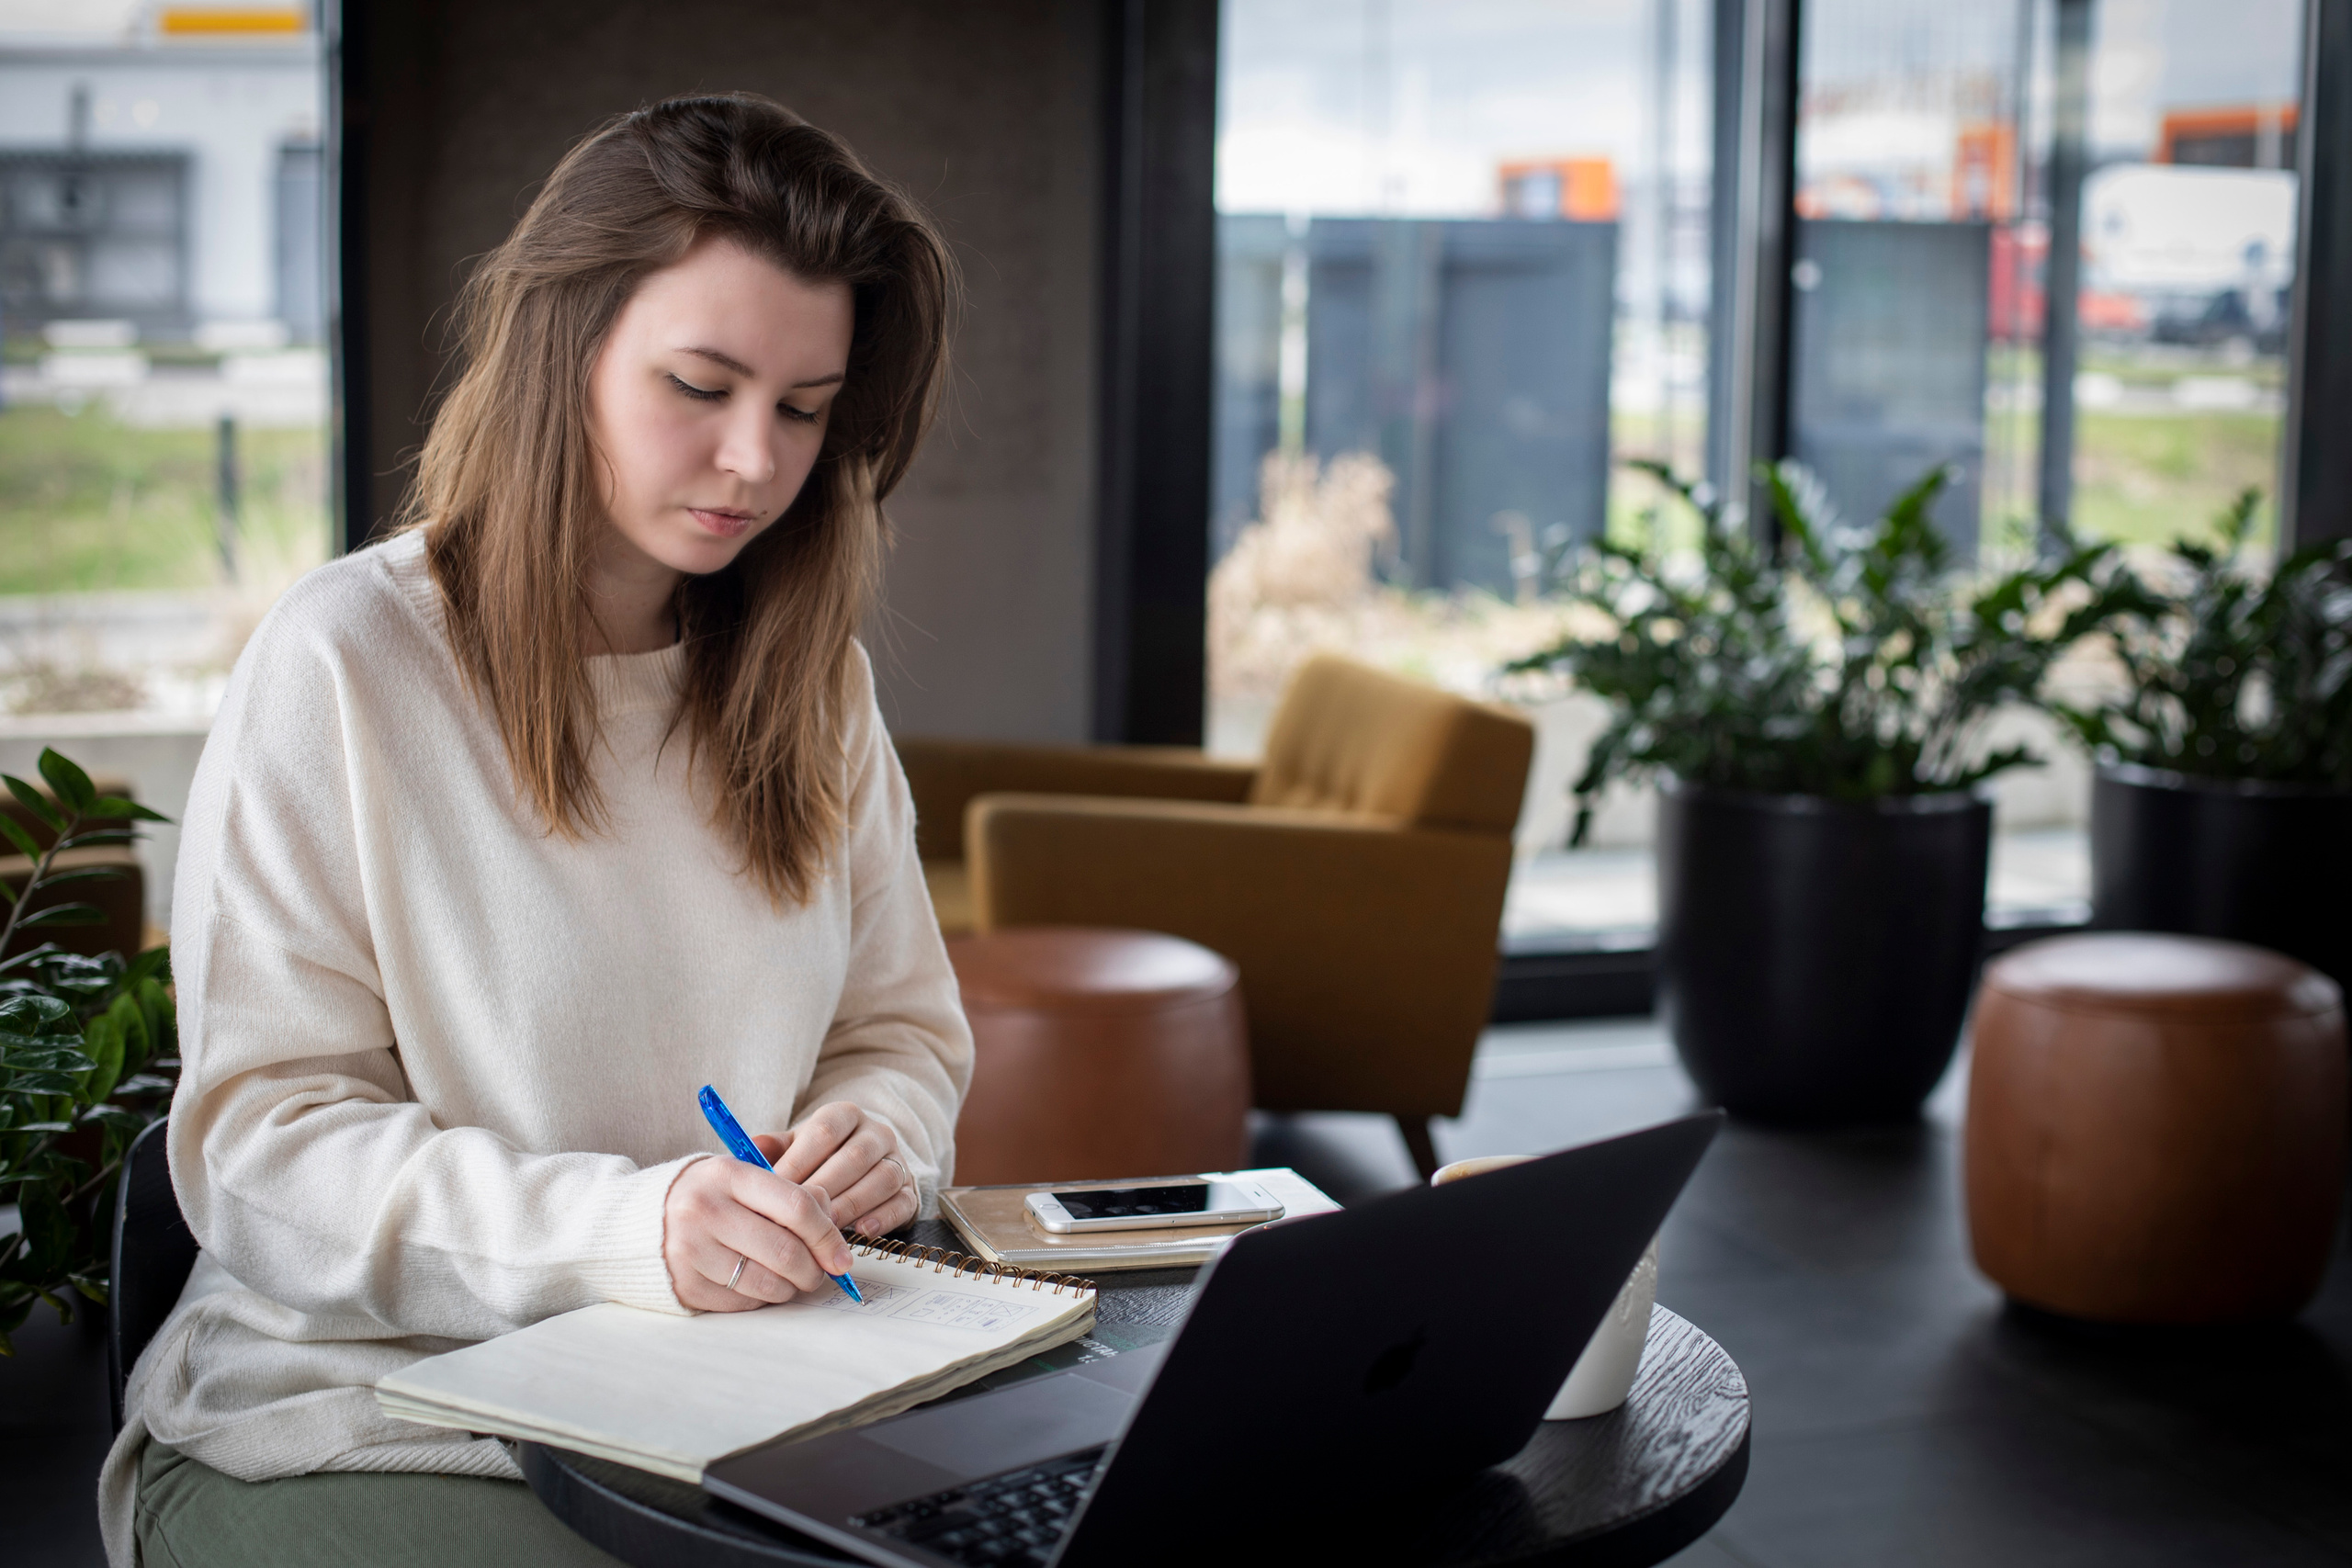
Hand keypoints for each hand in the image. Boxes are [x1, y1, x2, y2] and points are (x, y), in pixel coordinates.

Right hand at [662, 1156, 854, 1311]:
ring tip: (792, 1279)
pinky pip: (744, 1303)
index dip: (828, 1235)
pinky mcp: (685, 1285)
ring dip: (791, 1288)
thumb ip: (787, 1193)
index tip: (842, 1256)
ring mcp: (691, 1250)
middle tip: (821, 1274)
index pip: (796, 1206)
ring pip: (768, 1283)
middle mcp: (705, 1210)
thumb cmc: (706, 1197)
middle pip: (786, 1251)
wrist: (636, 1222)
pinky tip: (758, 1284)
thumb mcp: (741, 1178)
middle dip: (814, 1270)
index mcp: (727, 1174)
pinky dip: (762, 1298)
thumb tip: (832, 1226)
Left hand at [768, 1101, 919, 1236]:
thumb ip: (773, 1149)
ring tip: (825, 1227)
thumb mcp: (795, 1147)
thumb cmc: (819, 1161)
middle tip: (798, 1215)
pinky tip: (861, 1231)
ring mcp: (898, 1161)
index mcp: (845, 1116)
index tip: (775, 1188)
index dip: (799, 1160)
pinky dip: (883, 1218)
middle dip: (825, 1188)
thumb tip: (746, 1153)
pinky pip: (903, 1202)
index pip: (824, 1131)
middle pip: (855, 1156)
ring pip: (882, 1178)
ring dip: (852, 1204)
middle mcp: (877, 1133)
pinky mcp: (911, 1191)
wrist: (861, 1173)